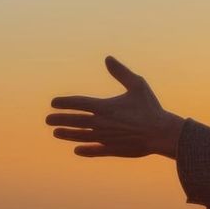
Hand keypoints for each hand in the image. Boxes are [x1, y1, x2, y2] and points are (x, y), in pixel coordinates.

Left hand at [46, 56, 184, 158]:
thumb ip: (121, 72)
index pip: (78, 103)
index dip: (64, 103)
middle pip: (74, 121)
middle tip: (48, 119)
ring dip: (67, 135)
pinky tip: (77, 149)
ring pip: (81, 136)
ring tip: (56, 133)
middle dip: (59, 119)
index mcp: (105, 107)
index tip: (54, 103)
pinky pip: (95, 150)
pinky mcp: (113, 150)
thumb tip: (107, 58)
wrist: (161, 134)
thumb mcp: (137, 85)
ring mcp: (105, 138)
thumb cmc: (150, 108)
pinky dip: (85, 150)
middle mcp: (101, 123)